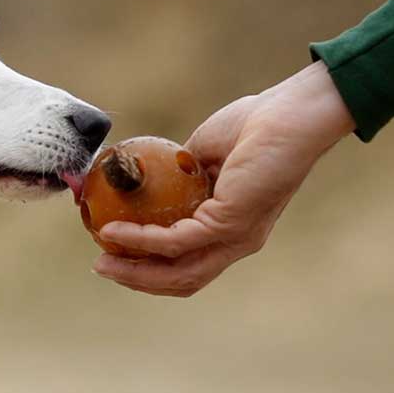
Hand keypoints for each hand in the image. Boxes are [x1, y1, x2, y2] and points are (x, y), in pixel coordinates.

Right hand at [93, 62, 354, 296]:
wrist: (291, 113)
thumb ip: (179, 172)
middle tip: (103, 267)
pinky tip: (115, 231)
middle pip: (181, 279)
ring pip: (179, 272)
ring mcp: (236, 237)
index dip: (152, 266)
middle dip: (138, 279)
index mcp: (233, 227)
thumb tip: (149, 174)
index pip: (190, 262)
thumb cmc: (256, 123)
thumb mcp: (204, 152)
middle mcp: (237, 242)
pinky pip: (176, 241)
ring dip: (136, 273)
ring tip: (104, 262)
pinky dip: (142, 240)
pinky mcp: (230, 224)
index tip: (116, 254)